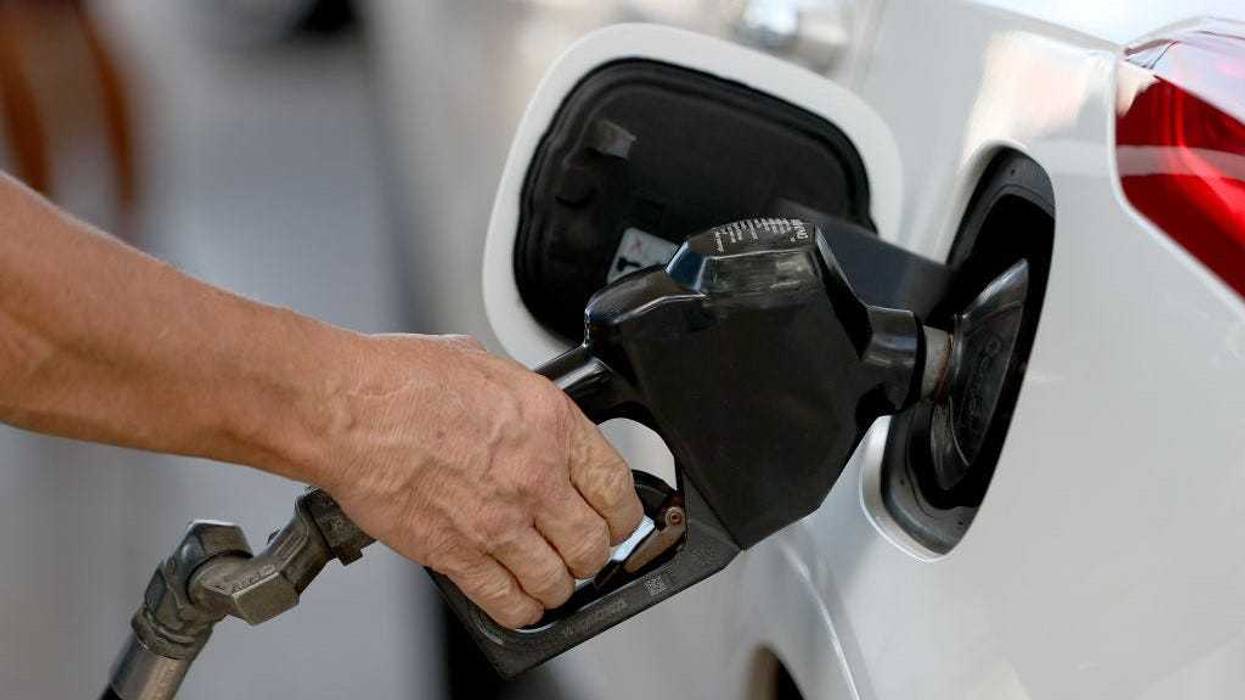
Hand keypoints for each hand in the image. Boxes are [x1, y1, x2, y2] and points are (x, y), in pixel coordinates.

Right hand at [311, 334, 643, 627]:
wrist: (345, 410)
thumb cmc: (399, 381)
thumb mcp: (485, 364)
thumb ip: (522, 401)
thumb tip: (533, 416)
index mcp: (550, 424)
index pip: (617, 488)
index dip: (624, 514)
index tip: (618, 520)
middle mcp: (533, 477)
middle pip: (594, 544)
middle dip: (592, 552)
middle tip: (580, 548)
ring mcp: (497, 522)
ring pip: (557, 581)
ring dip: (557, 584)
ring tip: (549, 575)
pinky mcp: (457, 554)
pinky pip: (508, 601)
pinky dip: (520, 608)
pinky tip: (518, 598)